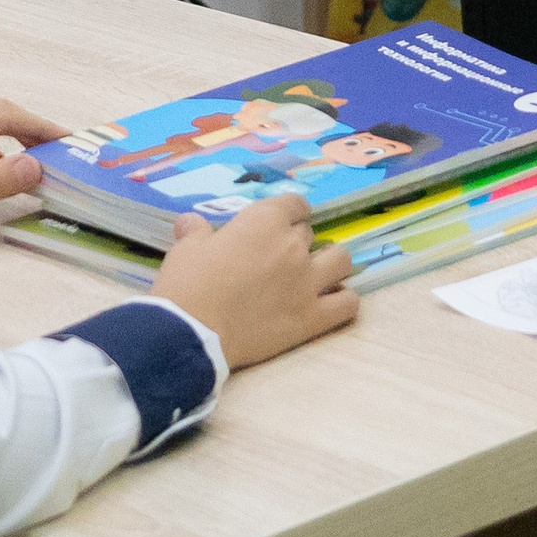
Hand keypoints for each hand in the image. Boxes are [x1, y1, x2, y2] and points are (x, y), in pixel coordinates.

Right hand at [158, 193, 357, 369]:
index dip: (289, 212)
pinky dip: (344, 300)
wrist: (194, 332)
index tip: (282, 222)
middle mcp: (293, 246)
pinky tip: (331, 303)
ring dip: (332, 263)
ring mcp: (308, 282)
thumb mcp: (187, 248)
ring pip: (341, 261)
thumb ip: (197, 231)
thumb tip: (191, 222)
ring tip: (318, 274)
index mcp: (265, 221)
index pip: (295, 204)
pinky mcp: (314, 318)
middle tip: (281, 257)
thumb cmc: (189, 282)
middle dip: (298, 242)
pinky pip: (348, 304)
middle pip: (310, 234)